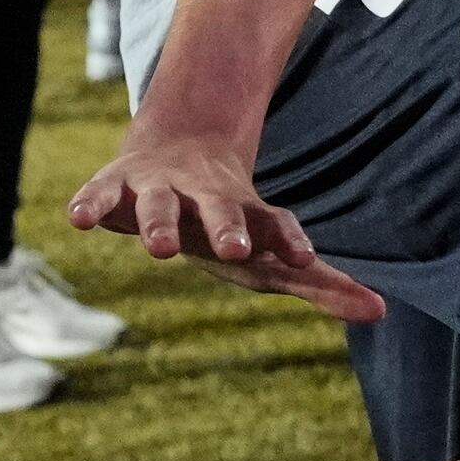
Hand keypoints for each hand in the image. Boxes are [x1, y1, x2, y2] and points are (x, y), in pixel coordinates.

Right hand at [64, 126, 384, 320]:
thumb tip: (382, 312)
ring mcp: (161, 190)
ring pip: (160, 204)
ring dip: (159, 224)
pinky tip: (77, 219)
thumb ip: (321, 284)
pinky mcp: (118, 187)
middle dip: (227, 228)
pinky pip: (102, 195)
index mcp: (247, 214)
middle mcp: (206, 197)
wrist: (179, 148)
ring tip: (157, 251)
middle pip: (220, 210)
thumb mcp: (272, 253)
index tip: (304, 256)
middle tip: (237, 249)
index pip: (274, 224)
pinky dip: (91, 203)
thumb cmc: (232, 222)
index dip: (287, 238)